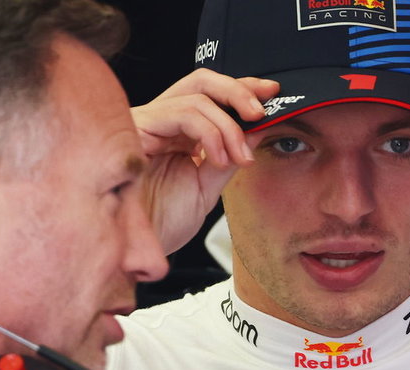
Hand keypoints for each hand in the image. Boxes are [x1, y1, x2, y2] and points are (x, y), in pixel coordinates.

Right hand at [132, 70, 278, 254]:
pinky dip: (209, 133)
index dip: (241, 90)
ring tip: (239, 158)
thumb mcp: (208, 186)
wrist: (138, 248)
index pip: (210, 96)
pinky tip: (216, 159)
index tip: (272, 96)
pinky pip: (182, 113)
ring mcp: (148, 122)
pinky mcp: (137, 126)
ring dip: (229, 127)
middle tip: (261, 112)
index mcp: (178, 133)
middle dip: (238, 91)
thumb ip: (230, 156)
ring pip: (196, 97)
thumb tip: (257, 129)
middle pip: (201, 81)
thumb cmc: (163, 222)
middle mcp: (162, 122)